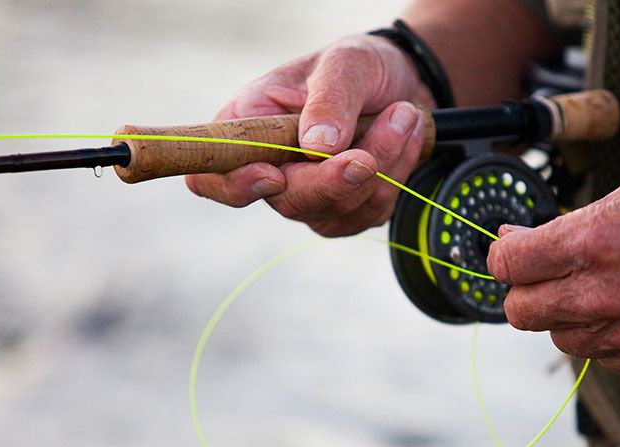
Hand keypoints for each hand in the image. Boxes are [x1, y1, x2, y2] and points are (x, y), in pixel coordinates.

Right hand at [186, 34, 433, 236]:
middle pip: (288, 201)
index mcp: (248, 126)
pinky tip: (407, 136)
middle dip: (335, 179)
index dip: (234, 185)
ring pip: (338, 209)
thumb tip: (315, 148)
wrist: (406, 80)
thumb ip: (330, 100)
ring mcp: (311, 196)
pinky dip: (397, 174)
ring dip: (382, 165)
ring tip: (404, 114)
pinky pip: (372, 211)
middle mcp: (272, 167)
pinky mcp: (348, 210)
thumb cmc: (361, 66)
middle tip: (369, 152)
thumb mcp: (346, 62)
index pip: (212, 175)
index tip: (273, 174)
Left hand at [487, 167, 619, 376]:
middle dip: (524, 289)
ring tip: (600, 289)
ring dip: (566, 316)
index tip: (512, 250)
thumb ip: (572, 224)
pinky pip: (605, 358)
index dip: (503, 255)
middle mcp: (602, 296)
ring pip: (561, 339)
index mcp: (589, 244)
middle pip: (520, 311)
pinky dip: (607, 338)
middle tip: (545, 273)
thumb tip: (524, 237)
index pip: (505, 265)